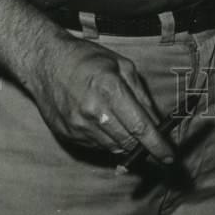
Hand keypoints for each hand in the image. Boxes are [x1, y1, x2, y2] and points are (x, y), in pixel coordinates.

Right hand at [24, 30, 174, 164]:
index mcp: (109, 89)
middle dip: (144, 146)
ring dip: (125, 142)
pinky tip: (103, 121)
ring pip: (113, 147)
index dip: (157, 145)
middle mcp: (93, 112)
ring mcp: (78, 126)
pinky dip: (107, 138)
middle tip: (153, 142)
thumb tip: (157, 121)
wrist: (45, 62)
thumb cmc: (87, 58)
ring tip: (123, 122)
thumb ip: (141, 94)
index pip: (139, 126)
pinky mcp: (67, 135)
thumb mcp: (122, 65)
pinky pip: (96, 146)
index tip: (169, 157)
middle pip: (128, 142)